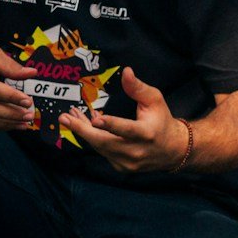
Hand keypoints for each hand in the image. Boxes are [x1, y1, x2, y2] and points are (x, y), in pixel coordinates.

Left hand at [59, 68, 187, 172]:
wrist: (172, 150)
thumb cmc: (162, 121)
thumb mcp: (155, 100)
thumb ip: (138, 87)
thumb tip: (126, 71)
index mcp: (146, 134)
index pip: (127, 130)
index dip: (111, 125)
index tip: (95, 120)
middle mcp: (136, 151)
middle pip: (105, 142)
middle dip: (82, 130)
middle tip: (65, 118)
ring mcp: (127, 162)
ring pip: (99, 146)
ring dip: (83, 131)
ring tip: (70, 116)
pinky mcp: (121, 167)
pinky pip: (102, 151)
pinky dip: (93, 138)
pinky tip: (85, 125)